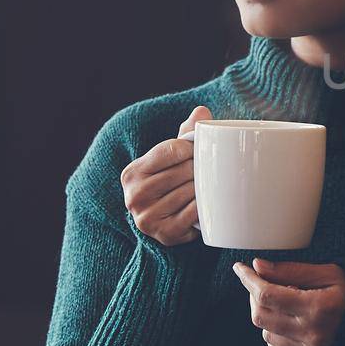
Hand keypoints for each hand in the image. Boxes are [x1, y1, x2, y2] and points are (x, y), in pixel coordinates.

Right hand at [120, 104, 212, 246]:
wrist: (165, 222)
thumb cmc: (170, 182)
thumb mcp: (171, 159)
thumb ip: (185, 135)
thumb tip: (202, 111)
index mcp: (132, 173)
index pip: (169, 150)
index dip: (190, 148)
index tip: (200, 150)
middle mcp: (134, 196)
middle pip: (181, 171)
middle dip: (200, 168)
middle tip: (212, 167)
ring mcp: (147, 217)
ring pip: (188, 192)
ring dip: (204, 187)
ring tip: (210, 184)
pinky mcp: (164, 234)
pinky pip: (193, 214)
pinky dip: (205, 206)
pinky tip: (209, 203)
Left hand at [232, 258, 344, 345]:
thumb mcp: (331, 273)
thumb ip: (293, 269)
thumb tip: (260, 266)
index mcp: (318, 307)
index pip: (267, 294)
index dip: (249, 280)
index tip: (241, 268)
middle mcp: (312, 333)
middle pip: (261, 316)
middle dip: (255, 295)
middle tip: (263, 282)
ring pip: (266, 333)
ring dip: (266, 314)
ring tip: (284, 301)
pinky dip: (275, 334)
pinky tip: (288, 322)